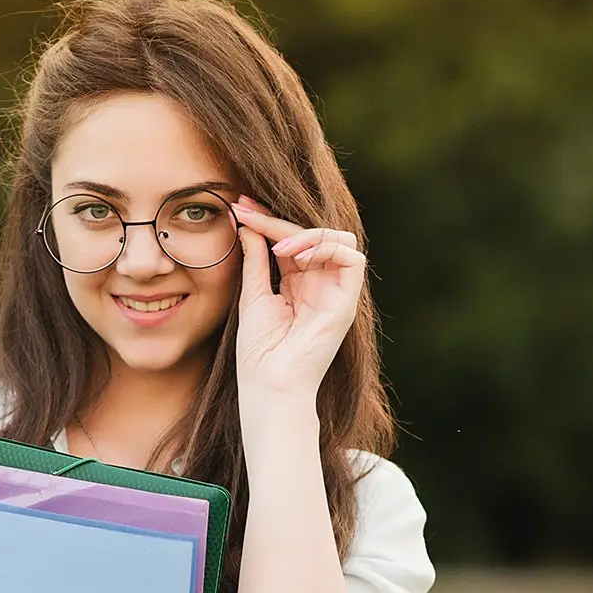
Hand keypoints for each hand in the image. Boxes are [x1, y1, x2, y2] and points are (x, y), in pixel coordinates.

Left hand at [230, 196, 366, 407]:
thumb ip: (255, 258)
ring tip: (278, 246)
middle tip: (247, 212)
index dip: (266, 221)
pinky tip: (296, 257)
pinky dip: (326, 249)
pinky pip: (353, 259)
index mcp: (298, 282)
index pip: (290, 239)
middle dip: (279, 219)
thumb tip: (246, 223)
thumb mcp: (252, 295)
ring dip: (307, 234)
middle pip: (312, 234)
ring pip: (338, 239)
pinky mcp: (347, 302)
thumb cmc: (258, 351)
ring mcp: (336, 292)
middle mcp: (320, 283)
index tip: (239, 207)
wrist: (268, 385)